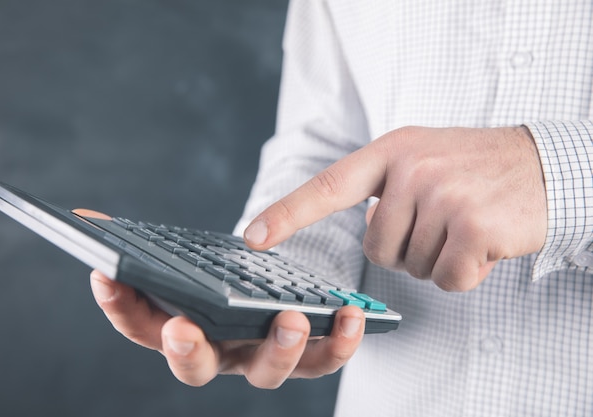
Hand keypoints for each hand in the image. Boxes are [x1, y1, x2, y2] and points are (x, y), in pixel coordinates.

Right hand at [72, 209, 364, 387]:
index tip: (105, 276)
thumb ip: (145, 246)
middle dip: (185, 352)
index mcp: (179, 329)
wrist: (269, 290)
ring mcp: (260, 357)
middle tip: (184, 329)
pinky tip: (352, 314)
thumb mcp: (186, 258)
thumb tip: (87, 219)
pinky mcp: (306, 353)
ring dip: (278, 349)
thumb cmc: (219, 277)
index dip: (118, 306)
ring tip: (293, 319)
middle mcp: (218, 352)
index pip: (139, 326)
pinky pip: (323, 359)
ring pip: (266, 373)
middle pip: (195, 367)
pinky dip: (339, 342)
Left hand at [243, 126, 547, 291]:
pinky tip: (484, 244)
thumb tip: (366, 228)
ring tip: (467, 225)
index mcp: (391, 152)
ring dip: (439, 258)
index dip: (287, 214)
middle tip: (443, 221)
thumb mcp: (423, 157)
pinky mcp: (472, 225)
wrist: (544, 166)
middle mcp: (411, 169)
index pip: (327, 187)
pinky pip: (447, 278)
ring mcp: (442, 195)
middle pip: (376, 248)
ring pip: (412, 266)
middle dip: (407, 248)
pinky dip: (466, 273)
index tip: (252, 237)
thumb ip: (385, 188)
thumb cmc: (476, 168)